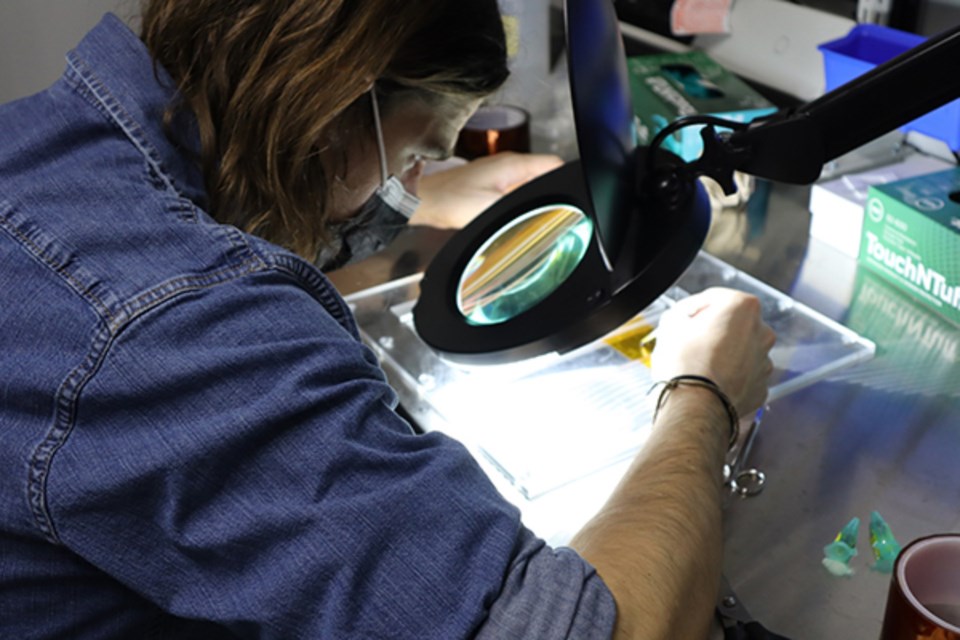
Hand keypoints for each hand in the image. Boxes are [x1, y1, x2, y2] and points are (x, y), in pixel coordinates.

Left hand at [409, 152, 562, 228]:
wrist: (423, 200)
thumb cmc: (449, 200)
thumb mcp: (491, 208)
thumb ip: (520, 208)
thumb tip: (541, 214)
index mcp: (513, 165)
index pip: (554, 163)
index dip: (567, 178)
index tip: (573, 195)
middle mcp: (507, 165)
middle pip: (544, 175)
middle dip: (552, 193)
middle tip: (557, 212)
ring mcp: (498, 174)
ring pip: (529, 184)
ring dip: (534, 199)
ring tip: (536, 216)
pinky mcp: (489, 185)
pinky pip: (514, 192)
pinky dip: (519, 203)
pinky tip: (514, 217)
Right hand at [651, 287, 774, 416]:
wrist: (694, 408)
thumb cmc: (685, 366)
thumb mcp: (670, 325)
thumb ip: (679, 314)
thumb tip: (681, 320)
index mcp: (743, 308)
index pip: (714, 298)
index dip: (693, 308)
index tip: (682, 319)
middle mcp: (761, 332)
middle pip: (733, 325)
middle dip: (713, 331)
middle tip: (689, 342)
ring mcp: (763, 362)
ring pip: (740, 351)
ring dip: (722, 355)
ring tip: (698, 365)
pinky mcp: (760, 388)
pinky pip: (742, 377)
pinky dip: (729, 377)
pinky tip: (709, 382)